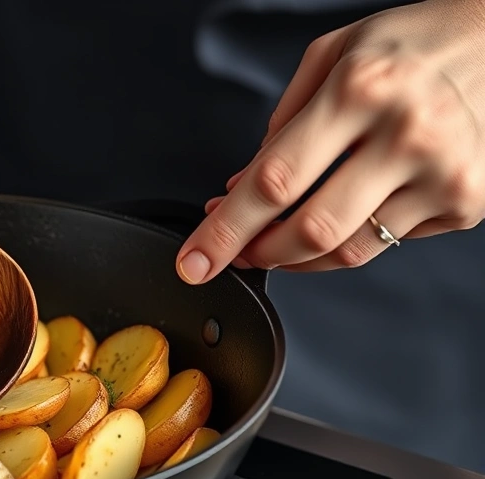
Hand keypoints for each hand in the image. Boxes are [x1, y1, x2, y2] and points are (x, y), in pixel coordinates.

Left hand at [177, 0, 484, 282]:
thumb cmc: (415, 44)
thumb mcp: (334, 53)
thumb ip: (283, 120)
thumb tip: (242, 185)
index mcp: (361, 88)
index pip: (275, 180)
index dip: (226, 229)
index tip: (195, 260)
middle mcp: (406, 133)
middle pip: (310, 230)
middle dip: (258, 253)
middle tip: (235, 251)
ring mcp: (443, 173)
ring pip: (348, 250)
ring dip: (297, 256)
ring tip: (275, 238)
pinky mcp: (467, 201)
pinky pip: (387, 242)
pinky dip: (351, 237)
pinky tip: (345, 207)